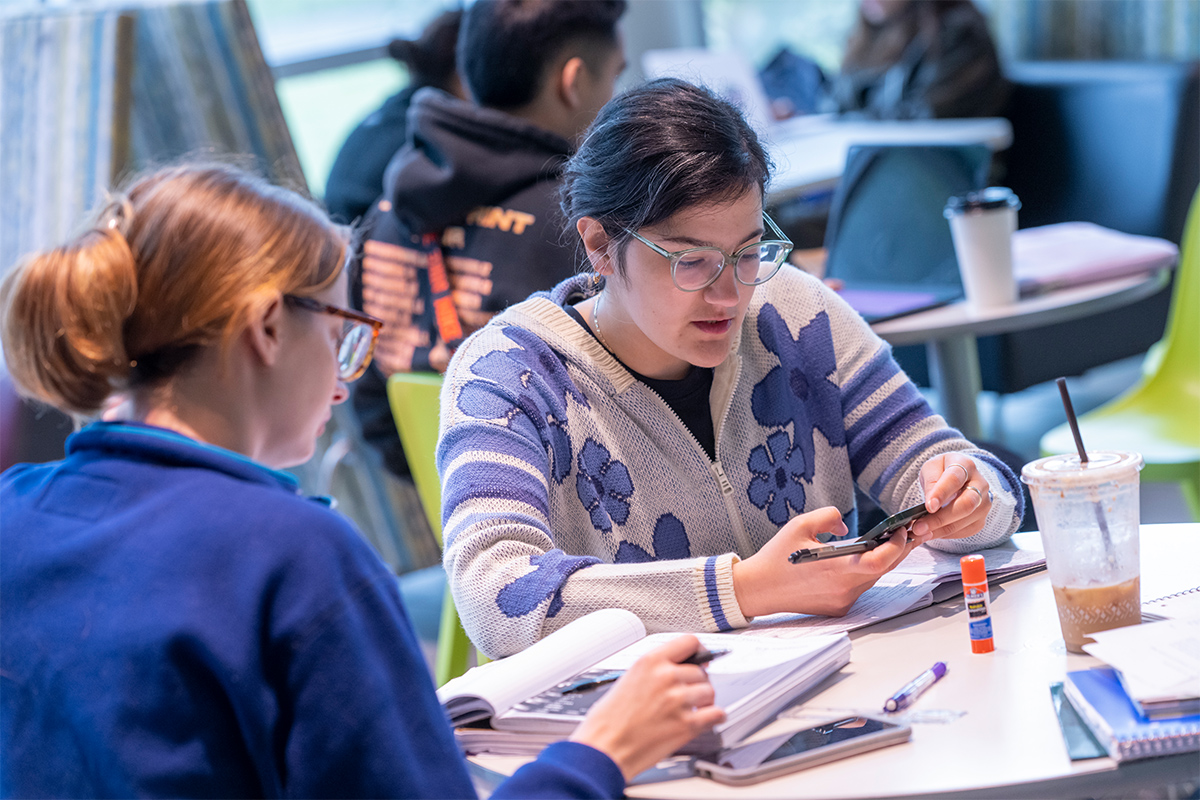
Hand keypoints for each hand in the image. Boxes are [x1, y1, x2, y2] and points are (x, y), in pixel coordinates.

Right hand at [570, 635, 725, 778]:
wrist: (605, 748)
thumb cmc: (608, 720)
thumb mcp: (628, 680)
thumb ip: (654, 671)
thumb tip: (675, 669)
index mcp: (650, 661)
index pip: (690, 642)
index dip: (699, 652)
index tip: (701, 659)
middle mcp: (666, 677)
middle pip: (701, 672)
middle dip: (697, 683)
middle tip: (688, 695)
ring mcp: (678, 700)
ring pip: (710, 692)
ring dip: (704, 702)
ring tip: (693, 709)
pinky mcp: (686, 724)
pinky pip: (716, 714)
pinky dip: (714, 717)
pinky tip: (706, 720)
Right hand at [731, 506, 923, 617]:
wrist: (758, 588)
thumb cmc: (777, 557)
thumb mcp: (800, 525)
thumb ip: (829, 517)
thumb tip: (846, 526)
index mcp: (836, 567)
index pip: (880, 560)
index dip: (897, 546)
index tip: (900, 531)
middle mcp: (843, 588)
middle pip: (883, 570)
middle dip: (896, 551)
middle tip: (903, 534)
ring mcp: (841, 601)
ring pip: (872, 579)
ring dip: (881, 562)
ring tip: (886, 544)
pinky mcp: (837, 608)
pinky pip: (859, 589)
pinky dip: (863, 574)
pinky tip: (860, 561)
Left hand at [912, 454, 991, 540]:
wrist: (958, 477)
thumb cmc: (942, 471)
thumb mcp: (931, 468)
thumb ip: (931, 481)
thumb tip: (930, 504)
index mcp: (966, 465)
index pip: (954, 479)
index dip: (941, 493)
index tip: (929, 507)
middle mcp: (980, 484)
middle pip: (966, 504)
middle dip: (941, 518)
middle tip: (919, 527)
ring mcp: (984, 503)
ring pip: (965, 520)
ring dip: (941, 529)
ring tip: (920, 532)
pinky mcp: (981, 518)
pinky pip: (966, 531)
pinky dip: (947, 534)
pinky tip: (932, 533)